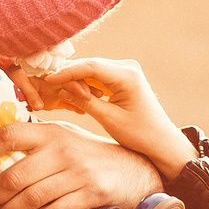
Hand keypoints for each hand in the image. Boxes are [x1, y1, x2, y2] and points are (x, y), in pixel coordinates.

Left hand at [0, 119, 160, 208]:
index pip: (10, 135)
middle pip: (15, 175)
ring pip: (30, 198)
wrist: (136, 169)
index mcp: (52, 131)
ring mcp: (78, 173)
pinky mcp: (91, 194)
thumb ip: (35, 143)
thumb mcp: (66, 138)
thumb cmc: (91, 155)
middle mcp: (63, 150)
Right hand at [15, 59, 193, 179]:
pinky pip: (97, 78)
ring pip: (90, 71)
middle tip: (45, 88)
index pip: (90, 66)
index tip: (47, 80)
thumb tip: (60, 89)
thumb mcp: (109, 120)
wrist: (162, 142)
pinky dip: (83, 86)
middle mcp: (127, 67)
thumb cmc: (140, 135)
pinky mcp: (121, 78)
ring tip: (55, 94)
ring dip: (74, 81)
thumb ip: (84, 101)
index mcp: (127, 75)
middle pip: (88, 66)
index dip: (66, 72)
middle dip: (67, 76)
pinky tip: (70, 96)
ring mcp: (125, 71)